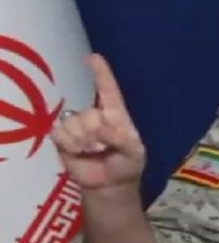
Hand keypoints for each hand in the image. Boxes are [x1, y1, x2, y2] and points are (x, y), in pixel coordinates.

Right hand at [50, 53, 146, 193]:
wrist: (110, 184)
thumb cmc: (127, 164)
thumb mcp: (134, 152)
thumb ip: (121, 138)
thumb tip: (100, 128)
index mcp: (116, 114)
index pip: (108, 89)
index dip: (101, 73)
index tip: (93, 57)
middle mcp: (95, 115)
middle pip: (89, 114)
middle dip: (95, 133)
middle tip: (103, 148)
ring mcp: (77, 125)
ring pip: (73, 124)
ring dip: (83, 141)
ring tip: (92, 151)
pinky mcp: (62, 138)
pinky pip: (60, 134)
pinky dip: (70, 145)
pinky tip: (79, 152)